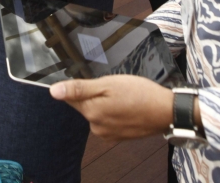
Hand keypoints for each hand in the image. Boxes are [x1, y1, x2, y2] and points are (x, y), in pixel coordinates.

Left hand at [49, 75, 172, 139]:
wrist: (165, 111)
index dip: (80, 86)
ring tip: (122, 96)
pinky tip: (126, 106)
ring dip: (105, 103)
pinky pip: (108, 120)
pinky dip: (114, 112)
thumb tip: (53, 92)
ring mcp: (108, 134)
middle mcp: (96, 127)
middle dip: (95, 94)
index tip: (94, 82)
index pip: (72, 97)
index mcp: (91, 112)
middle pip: (85, 105)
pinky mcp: (118, 137)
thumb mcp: (107, 84)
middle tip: (113, 87)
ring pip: (97, 112)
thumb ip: (79, 88)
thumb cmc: (138, 93)